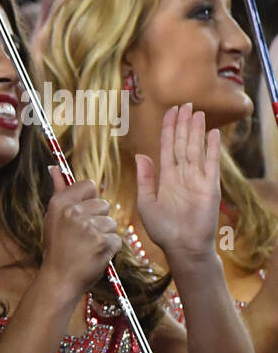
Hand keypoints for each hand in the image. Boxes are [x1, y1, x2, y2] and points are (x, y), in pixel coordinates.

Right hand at [40, 167, 120, 297]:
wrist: (59, 279)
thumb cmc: (58, 249)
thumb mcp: (54, 218)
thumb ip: (59, 191)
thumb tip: (55, 167)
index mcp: (60, 203)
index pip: (89, 185)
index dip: (89, 200)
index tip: (80, 215)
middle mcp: (73, 212)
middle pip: (103, 204)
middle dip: (98, 220)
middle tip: (82, 237)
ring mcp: (88, 227)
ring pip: (111, 222)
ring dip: (104, 235)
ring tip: (87, 247)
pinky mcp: (102, 241)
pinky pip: (117, 238)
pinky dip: (109, 248)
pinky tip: (95, 255)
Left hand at [137, 103, 221, 265]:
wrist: (182, 247)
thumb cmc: (162, 229)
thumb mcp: (146, 202)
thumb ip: (145, 178)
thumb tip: (140, 155)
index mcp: (165, 178)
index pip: (167, 148)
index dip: (168, 130)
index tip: (170, 113)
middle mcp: (182, 175)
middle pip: (182, 143)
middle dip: (182, 124)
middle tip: (184, 105)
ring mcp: (197, 179)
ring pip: (195, 149)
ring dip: (195, 130)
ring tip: (196, 112)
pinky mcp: (210, 186)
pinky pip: (211, 163)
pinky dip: (211, 148)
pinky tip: (211, 134)